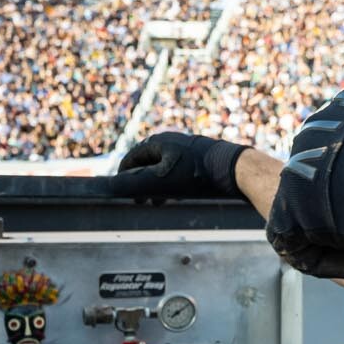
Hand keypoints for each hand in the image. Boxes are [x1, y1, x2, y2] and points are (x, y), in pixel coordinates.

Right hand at [109, 130, 245, 199]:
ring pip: (165, 168)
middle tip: (138, 200)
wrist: (234, 169)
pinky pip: (180, 171)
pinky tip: (175, 197)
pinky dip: (172, 184)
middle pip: (149, 162)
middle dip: (141, 182)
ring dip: (157, 185)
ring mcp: (188, 148)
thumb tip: (110, 186)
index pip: (133, 157)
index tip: (120, 189)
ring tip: (155, 202)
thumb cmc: (195, 174)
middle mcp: (172, 141)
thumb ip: (134, 183)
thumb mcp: (160, 181)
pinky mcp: (202, 158)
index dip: (124, 174)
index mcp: (159, 142)